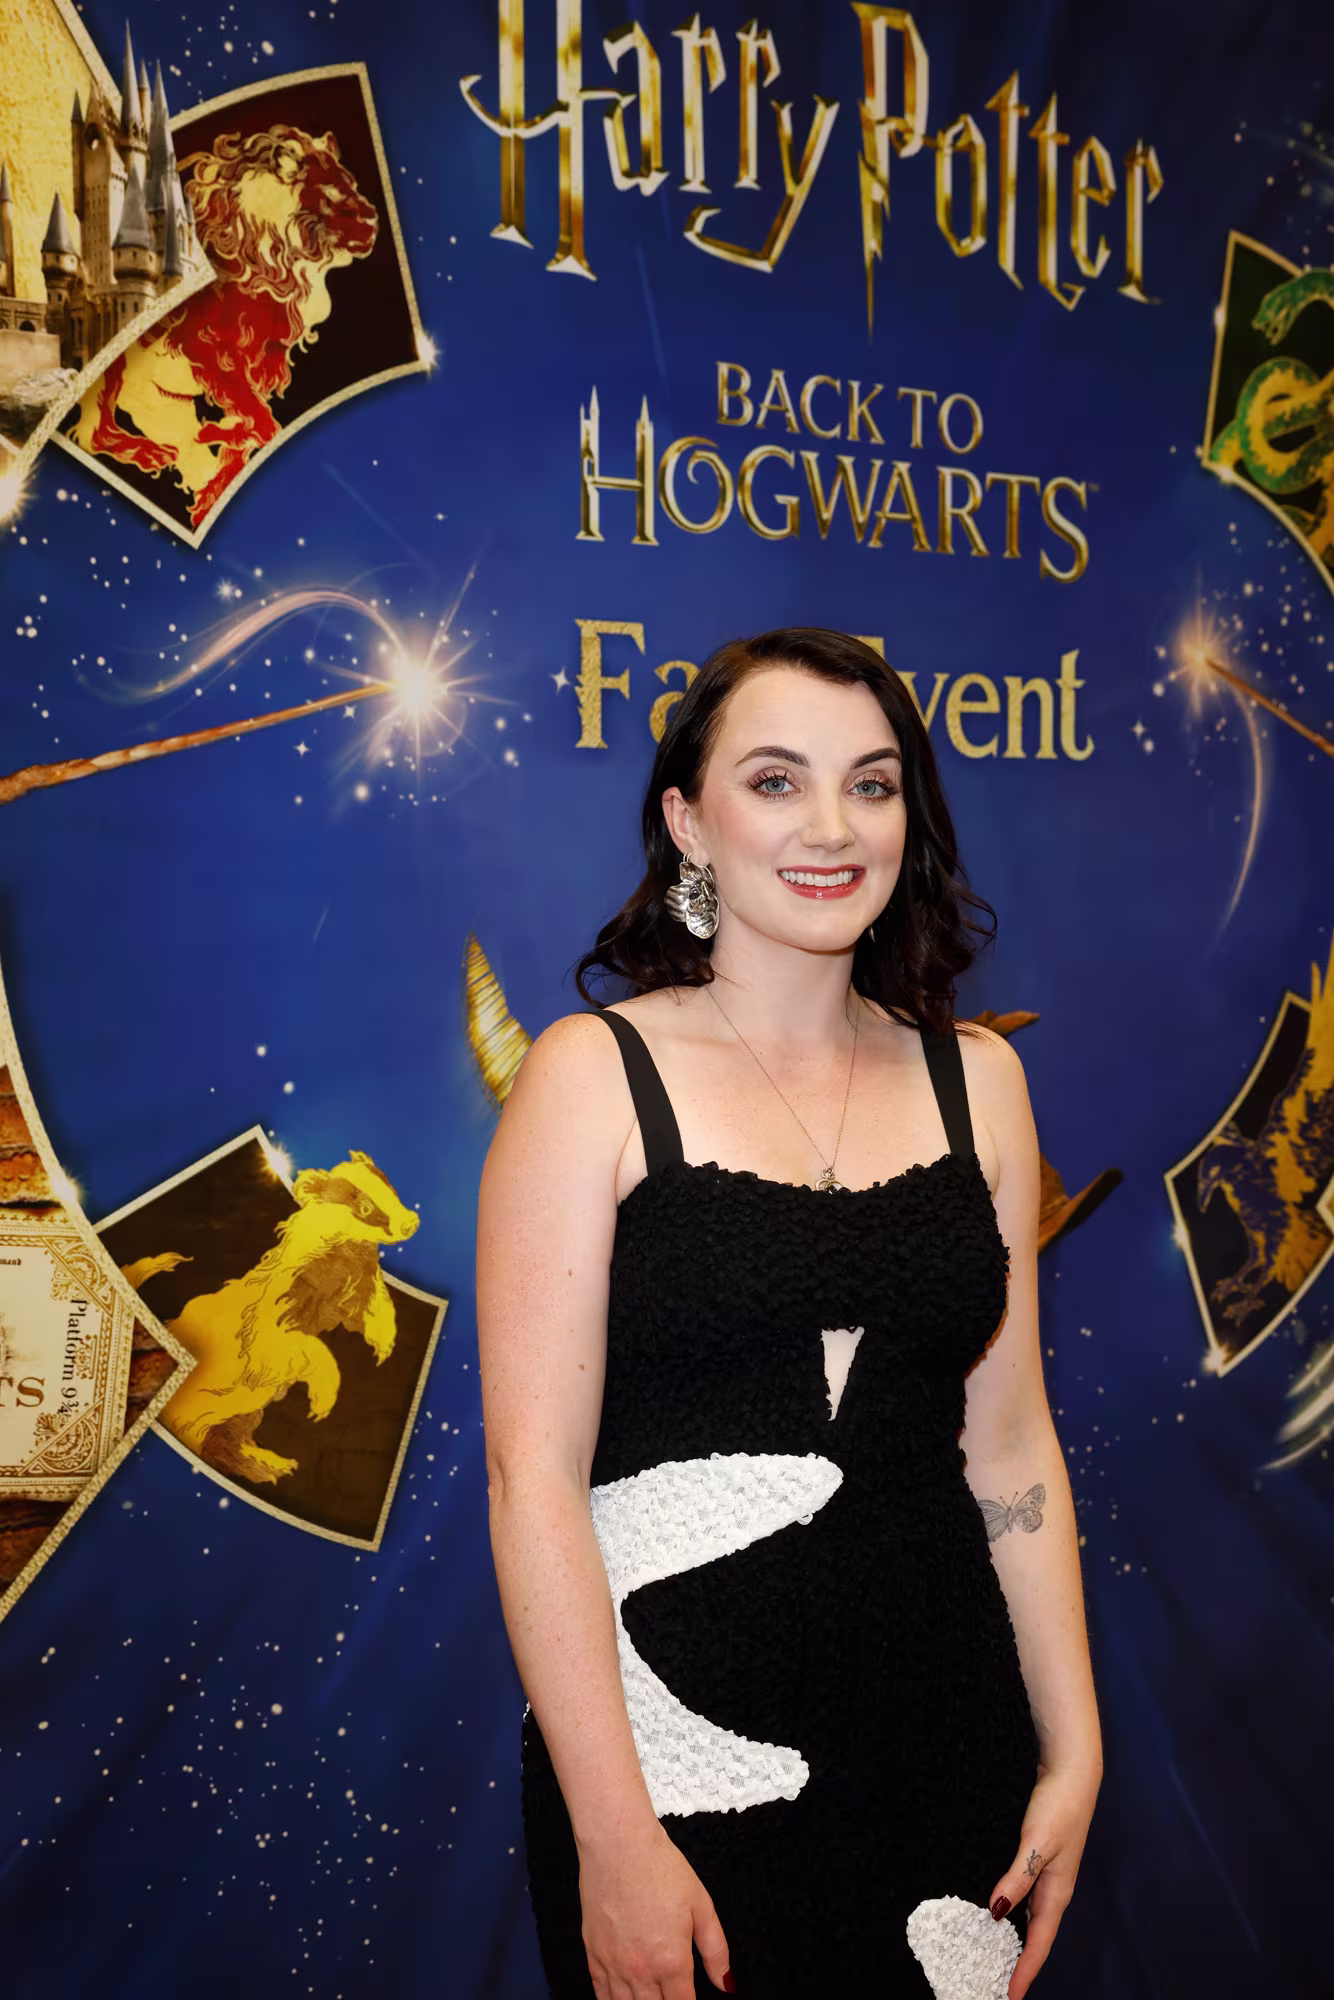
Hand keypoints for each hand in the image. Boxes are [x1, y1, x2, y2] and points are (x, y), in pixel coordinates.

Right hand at [578, 1819, 733, 1998]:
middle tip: (670, 1996)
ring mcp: (614, 1964)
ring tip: (650, 1998)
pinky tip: (623, 1999)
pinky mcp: (593, 1953)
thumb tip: (726, 1984)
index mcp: (671, 1962)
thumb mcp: (701, 1905)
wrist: (618, 1843)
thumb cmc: (659, 1867)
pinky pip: (602, 1995)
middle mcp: (641, 1970)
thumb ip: (716, 1950)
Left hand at [988, 1760, 1100, 1998]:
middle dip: (1019, 1964)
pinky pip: (1027, 1898)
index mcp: (1056, 1892)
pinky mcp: (1040, 1858)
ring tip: (996, 1958)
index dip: (1024, 1971)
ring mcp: (1049, 1874)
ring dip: (1016, 1940)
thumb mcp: (1036, 1842)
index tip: (1009, 1997)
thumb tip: (997, 1912)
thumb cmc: (1060, 1805)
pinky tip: (999, 1912)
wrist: (1073, 1770)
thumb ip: (1018, 1877)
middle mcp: (1054, 1889)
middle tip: (998, 1985)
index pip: (1038, 1943)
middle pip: (1036, 1937)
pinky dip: (1015, 1913)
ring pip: (1031, 1918)